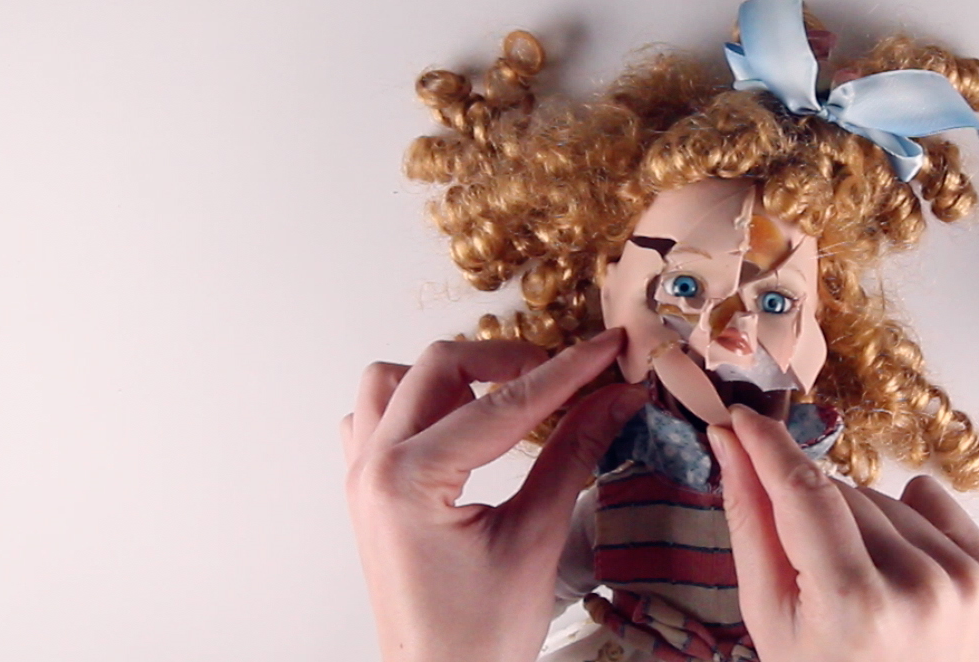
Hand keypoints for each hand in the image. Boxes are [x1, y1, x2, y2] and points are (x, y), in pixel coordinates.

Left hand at [340, 330, 648, 661]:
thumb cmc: (481, 634)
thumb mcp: (537, 540)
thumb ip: (574, 455)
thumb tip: (618, 397)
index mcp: (409, 481)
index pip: (501, 404)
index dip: (565, 371)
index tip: (608, 345)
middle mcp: (373, 467)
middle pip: (438, 366)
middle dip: (510, 361)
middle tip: (568, 374)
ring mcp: (360, 476)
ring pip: (395, 380)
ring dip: (454, 375)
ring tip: (509, 397)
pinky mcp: (365, 491)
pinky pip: (375, 416)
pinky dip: (417, 403)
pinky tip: (460, 426)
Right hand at [708, 405, 978, 661]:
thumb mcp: (769, 617)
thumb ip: (750, 523)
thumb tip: (730, 442)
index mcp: (854, 605)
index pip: (804, 493)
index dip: (769, 447)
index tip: (743, 417)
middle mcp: (917, 588)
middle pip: (842, 493)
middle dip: (814, 513)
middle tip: (813, 572)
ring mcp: (962, 581)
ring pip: (884, 498)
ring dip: (862, 524)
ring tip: (858, 584)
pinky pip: (932, 503)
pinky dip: (908, 523)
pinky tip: (896, 570)